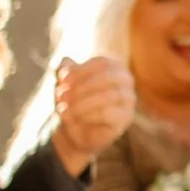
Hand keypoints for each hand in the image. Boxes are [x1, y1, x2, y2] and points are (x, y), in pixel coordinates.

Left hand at [51, 54, 136, 175]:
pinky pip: (106, 114)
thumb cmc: (76, 101)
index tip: (63, 81)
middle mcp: (127, 81)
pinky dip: (86, 115)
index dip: (80, 71)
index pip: (101, 63)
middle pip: (106, 78)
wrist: (80, 130)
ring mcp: (128, 100)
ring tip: (62, 110)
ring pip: (107, 97)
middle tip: (61, 97)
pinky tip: (74, 118)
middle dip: (80, 87)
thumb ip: (68, 71)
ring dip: (80, 103)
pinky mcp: (124, 119)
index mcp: (116, 68)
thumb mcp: (69, 84)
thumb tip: (65, 61)